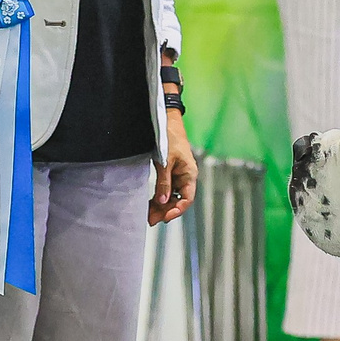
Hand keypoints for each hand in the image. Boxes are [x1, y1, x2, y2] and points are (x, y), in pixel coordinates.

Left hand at [151, 109, 197, 225]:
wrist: (166, 121)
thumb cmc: (169, 137)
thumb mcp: (165, 161)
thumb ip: (164, 182)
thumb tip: (163, 202)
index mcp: (190, 174)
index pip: (187, 199)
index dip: (177, 210)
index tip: (165, 217)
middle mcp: (186, 177)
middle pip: (178, 200)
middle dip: (165, 211)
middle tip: (151, 219)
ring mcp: (178, 175)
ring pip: (171, 196)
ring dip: (161, 206)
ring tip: (149, 215)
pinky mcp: (170, 172)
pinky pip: (166, 189)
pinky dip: (159, 197)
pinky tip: (150, 204)